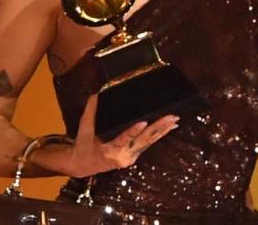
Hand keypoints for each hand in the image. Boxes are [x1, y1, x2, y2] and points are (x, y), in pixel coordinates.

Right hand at [37, 94, 178, 177]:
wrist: (83, 165)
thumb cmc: (83, 145)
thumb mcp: (84, 127)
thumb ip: (92, 110)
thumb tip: (99, 92)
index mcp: (108, 150)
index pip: (123, 139)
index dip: (133, 131)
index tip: (144, 122)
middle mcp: (122, 155)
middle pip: (143, 140)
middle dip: (158, 128)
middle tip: (171, 117)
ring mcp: (130, 157)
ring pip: (149, 142)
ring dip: (163, 130)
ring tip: (175, 119)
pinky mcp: (135, 155)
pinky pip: (148, 144)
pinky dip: (160, 134)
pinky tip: (171, 126)